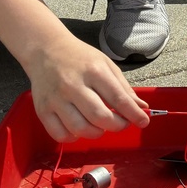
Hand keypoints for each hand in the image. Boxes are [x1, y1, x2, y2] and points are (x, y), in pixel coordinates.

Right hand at [25, 37, 149, 142]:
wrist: (46, 50)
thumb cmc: (80, 58)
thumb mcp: (106, 64)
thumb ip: (123, 87)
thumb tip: (141, 108)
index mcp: (93, 71)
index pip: (118, 98)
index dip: (133, 114)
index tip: (144, 122)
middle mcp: (73, 85)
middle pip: (99, 116)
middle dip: (117, 126)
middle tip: (122, 124)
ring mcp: (56, 99)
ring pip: (80, 128)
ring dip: (97, 133)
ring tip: (102, 126)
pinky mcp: (42, 109)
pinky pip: (60, 134)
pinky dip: (73, 138)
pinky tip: (80, 129)